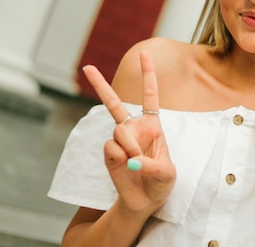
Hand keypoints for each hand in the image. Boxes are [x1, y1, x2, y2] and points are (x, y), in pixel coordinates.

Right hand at [82, 51, 175, 215]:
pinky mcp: (109, 154)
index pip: (150, 95)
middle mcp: (133, 128)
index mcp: (152, 125)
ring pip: (119, 131)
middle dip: (100, 85)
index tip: (143, 53)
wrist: (145, 201)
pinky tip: (127, 168)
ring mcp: (119, 141)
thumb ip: (152, 165)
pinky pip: (112, 148)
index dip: (147, 74)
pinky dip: (121, 159)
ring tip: (138, 163)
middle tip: (87, 67)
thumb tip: (130, 160)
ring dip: (130, 147)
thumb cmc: (161, 183)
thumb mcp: (167, 174)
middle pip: (114, 103)